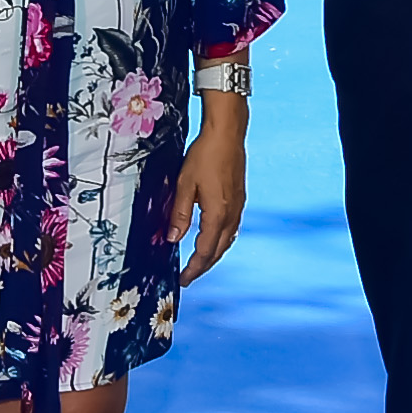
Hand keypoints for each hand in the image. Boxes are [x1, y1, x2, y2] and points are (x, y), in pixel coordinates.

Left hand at [168, 103, 247, 281]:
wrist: (227, 133)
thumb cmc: (205, 154)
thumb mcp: (185, 184)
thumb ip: (179, 214)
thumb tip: (171, 239)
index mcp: (218, 213)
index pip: (206, 251)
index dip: (194, 268)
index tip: (184, 279)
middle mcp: (232, 214)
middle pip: (219, 250)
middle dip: (204, 266)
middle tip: (189, 276)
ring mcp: (238, 206)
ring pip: (228, 240)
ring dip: (214, 254)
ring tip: (199, 261)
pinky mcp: (239, 199)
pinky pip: (231, 228)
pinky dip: (221, 240)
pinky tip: (213, 238)